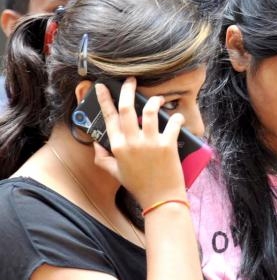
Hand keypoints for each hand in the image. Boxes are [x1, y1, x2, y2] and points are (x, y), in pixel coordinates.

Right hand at [92, 78, 185, 206]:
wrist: (160, 199)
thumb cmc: (138, 186)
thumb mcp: (115, 173)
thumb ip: (102, 158)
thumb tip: (96, 144)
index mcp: (117, 146)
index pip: (108, 118)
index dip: (104, 100)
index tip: (101, 87)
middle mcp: (132, 142)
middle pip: (127, 109)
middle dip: (127, 90)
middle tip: (131, 80)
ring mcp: (150, 143)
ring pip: (150, 112)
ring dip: (154, 101)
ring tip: (158, 98)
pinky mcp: (168, 145)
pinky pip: (173, 124)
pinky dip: (176, 118)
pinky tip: (177, 116)